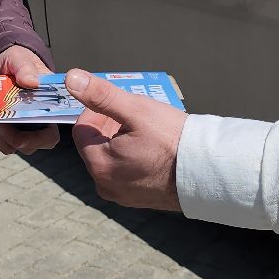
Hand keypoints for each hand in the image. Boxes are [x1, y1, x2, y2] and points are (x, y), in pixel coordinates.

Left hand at [0, 46, 58, 155]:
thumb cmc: (14, 60)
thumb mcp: (18, 58)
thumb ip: (24, 68)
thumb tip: (33, 82)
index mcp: (50, 100)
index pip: (59, 122)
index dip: (49, 132)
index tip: (28, 123)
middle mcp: (41, 117)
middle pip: (42, 141)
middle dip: (24, 140)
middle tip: (4, 126)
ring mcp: (25, 126)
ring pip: (23, 146)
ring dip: (7, 139)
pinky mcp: (8, 130)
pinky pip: (6, 145)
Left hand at [68, 69, 185, 211]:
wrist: (207, 171)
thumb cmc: (172, 139)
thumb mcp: (135, 110)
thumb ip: (101, 94)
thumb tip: (71, 79)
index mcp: (99, 165)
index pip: (82, 130)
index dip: (97, 111)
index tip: (119, 104)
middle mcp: (105, 185)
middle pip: (95, 145)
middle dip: (109, 126)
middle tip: (134, 115)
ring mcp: (122, 195)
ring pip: (110, 158)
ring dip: (121, 141)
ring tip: (146, 130)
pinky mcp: (137, 199)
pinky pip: (124, 172)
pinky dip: (131, 157)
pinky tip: (152, 148)